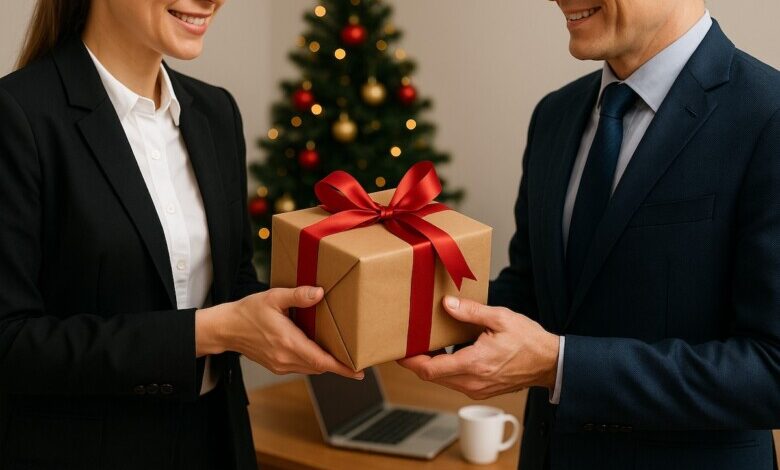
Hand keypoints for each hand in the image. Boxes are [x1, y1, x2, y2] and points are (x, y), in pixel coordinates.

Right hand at [196, 286, 363, 379]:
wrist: (225, 329)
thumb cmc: (248, 311)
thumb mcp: (273, 297)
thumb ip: (298, 296)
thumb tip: (320, 293)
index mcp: (288, 342)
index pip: (321, 360)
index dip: (341, 368)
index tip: (358, 372)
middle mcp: (285, 358)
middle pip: (319, 367)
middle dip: (338, 365)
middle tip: (357, 360)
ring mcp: (280, 365)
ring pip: (310, 368)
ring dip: (325, 363)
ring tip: (342, 356)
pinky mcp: (276, 366)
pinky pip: (301, 367)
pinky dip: (312, 361)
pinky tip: (318, 351)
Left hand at [398, 296, 558, 399]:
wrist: (550, 363)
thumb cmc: (528, 340)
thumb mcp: (500, 318)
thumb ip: (470, 312)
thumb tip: (446, 304)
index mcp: (474, 364)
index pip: (430, 370)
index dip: (410, 362)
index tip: (399, 352)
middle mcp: (472, 382)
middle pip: (432, 376)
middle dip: (418, 361)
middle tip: (410, 342)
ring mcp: (477, 390)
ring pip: (443, 380)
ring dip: (433, 365)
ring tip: (427, 344)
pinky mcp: (482, 391)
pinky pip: (456, 382)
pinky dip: (446, 369)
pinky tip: (448, 352)